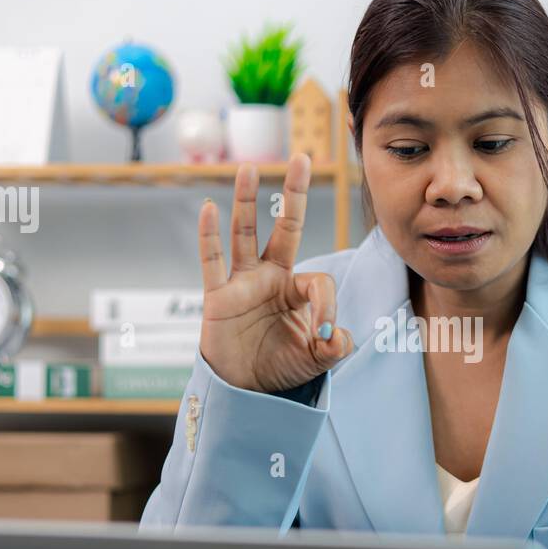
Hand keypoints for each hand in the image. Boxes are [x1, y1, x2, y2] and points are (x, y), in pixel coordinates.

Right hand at [198, 153, 352, 392]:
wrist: (246, 391)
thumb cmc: (281, 369)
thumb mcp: (317, 360)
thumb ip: (335, 347)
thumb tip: (338, 335)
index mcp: (297, 290)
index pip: (318, 281)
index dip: (327, 306)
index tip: (325, 336)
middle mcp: (271, 278)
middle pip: (285, 228)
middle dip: (294, 195)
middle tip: (302, 157)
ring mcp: (243, 283)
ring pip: (245, 234)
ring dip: (246, 201)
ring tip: (250, 167)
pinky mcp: (218, 296)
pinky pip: (212, 261)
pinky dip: (209, 236)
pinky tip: (209, 208)